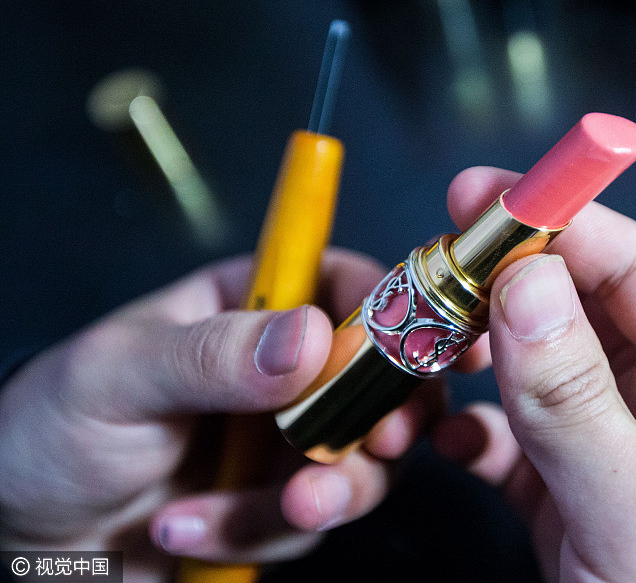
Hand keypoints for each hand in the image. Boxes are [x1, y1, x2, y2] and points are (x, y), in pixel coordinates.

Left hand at [0, 248, 443, 581]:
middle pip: (382, 379)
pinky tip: (185, 529)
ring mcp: (288, 438)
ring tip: (276, 509)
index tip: (412, 355)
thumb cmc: (54, 429)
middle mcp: (285, 368)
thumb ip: (213, 354)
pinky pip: (312, 520)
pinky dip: (260, 532)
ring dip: (328, 492)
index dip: (393, 313)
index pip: (345, 287)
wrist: (25, 535)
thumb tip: (312, 338)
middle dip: (384, 420)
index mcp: (252, 306)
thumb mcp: (120, 377)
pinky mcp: (279, 502)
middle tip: (372, 447)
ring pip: (363, 460)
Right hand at [433, 167, 635, 582]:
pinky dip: (468, 428)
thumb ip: (577, 398)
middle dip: (500, 289)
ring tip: (416, 352)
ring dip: (472, 359)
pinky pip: (511, 442)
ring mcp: (614, 457)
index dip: (563, 222)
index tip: (484, 194)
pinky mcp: (570, 504)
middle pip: (577, 314)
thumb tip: (525, 278)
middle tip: (425, 275)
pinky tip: (438, 432)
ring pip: (533, 376)